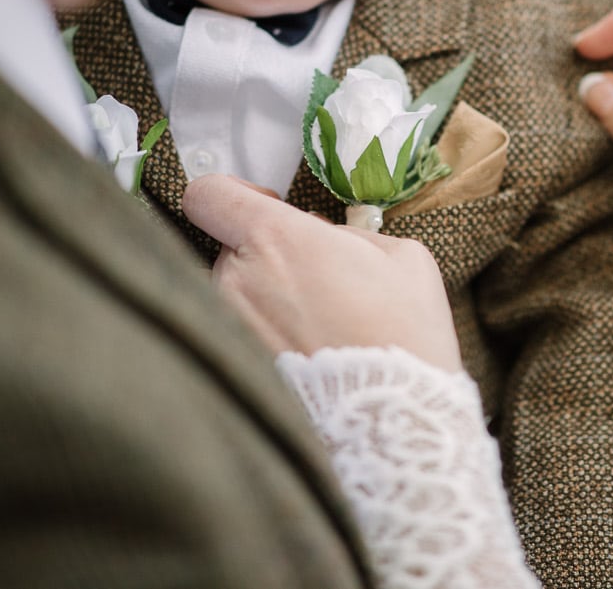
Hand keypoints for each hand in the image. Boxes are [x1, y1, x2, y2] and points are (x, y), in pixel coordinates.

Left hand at [183, 175, 462, 370]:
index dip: (231, 196)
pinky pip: (241, 330)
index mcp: (275, 236)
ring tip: (316, 321)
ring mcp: (230, 324)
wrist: (396, 417)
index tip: (265, 209)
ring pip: (234, 291)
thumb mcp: (400, 257)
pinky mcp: (236, 362)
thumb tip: (320, 235)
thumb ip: (348, 233)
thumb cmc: (405, 329)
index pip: (207, 195)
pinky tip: (308, 351)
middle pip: (228, 247)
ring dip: (265, 296)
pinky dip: (267, 334)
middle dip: (265, 255)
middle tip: (316, 276)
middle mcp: (238, 277)